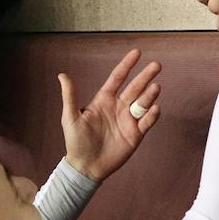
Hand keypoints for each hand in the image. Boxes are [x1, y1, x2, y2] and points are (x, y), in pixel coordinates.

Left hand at [58, 48, 161, 180]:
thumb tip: (62, 75)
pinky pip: (147, 121)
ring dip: (150, 95)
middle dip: (145, 76)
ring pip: (143, 103)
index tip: (137, 52)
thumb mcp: (70, 117)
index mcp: (103, 100)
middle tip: (156, 65)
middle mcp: (118, 107)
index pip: (117, 78)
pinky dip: (152, 114)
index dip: (127, 65)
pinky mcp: (136, 134)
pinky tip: (154, 108)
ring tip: (155, 87)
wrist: (86, 166)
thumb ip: (69, 96)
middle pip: (135, 87)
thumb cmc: (76, 141)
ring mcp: (128, 120)